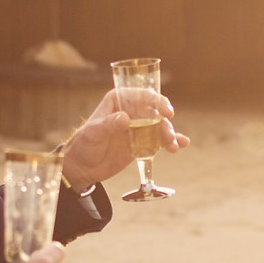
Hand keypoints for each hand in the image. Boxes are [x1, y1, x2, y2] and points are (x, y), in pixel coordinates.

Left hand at [57, 89, 190, 191]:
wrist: (83, 167)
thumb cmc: (84, 144)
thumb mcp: (93, 133)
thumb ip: (108, 125)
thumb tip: (125, 118)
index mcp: (119, 100)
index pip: (142, 95)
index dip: (157, 101)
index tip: (166, 112)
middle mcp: (131, 111)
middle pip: (155, 111)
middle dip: (165, 122)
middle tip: (168, 135)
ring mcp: (138, 127)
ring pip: (159, 126)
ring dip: (169, 134)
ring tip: (173, 146)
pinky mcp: (142, 143)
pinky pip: (159, 140)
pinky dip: (170, 142)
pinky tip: (180, 145)